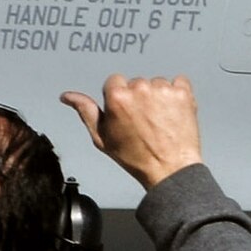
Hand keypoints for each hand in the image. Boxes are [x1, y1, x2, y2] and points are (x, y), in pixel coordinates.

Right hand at [61, 74, 202, 190]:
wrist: (170, 169)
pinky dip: (178, 94)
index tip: (126, 113)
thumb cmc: (136, 157)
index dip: (119, 99)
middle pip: (136, 82)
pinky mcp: (182, 92)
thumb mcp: (102, 138)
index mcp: (117, 97)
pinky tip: (173, 112)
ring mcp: (163, 89)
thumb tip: (68, 96)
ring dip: (158, 96)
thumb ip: (85, 111)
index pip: (114, 81)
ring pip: (156, 83)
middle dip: (139, 97)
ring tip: (159, 120)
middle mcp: (140, 89)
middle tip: (143, 120)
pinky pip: (179, 82)